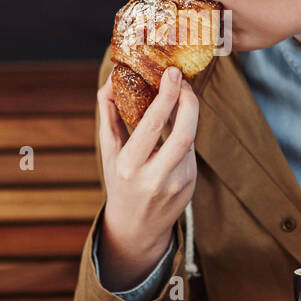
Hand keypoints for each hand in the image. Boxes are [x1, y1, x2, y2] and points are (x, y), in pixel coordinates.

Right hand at [96, 64, 198, 286]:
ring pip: (190, 140)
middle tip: (183, 80)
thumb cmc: (120, 182)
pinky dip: (187, 132)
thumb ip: (109, 116)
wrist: (136, 228)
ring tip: (180, 95)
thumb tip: (111, 82)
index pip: (154, 126)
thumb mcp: (109, 152)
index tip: (171, 73)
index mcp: (130, 166)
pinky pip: (191, 152)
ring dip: (188, 114)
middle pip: (184, 134)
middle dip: (189, 102)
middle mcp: (155, 177)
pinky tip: (179, 122)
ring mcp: (177, 184)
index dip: (167, 97)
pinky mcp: (190, 186)